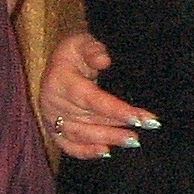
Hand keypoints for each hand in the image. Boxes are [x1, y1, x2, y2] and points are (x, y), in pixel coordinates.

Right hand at [39, 31, 156, 159]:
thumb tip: (104, 61)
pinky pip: (68, 146)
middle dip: (117, 127)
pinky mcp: (53, 130)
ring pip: (81, 134)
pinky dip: (86, 151)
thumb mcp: (83, 43)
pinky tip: (106, 151)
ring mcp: (52, 118)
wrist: (58, 65)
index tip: (138, 117)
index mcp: (60, 80)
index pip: (91, 99)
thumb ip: (93, 50)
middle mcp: (53, 102)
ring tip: (133, 140)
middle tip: (142, 132)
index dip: (115, 110)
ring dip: (108, 139)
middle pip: (88, 119)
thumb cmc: (75, 53)